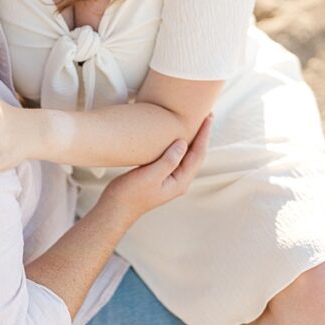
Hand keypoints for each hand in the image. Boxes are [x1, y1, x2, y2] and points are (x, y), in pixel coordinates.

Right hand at [98, 114, 212, 222]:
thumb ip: (168, 161)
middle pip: (195, 154)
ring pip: (185, 155)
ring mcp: (169, 178)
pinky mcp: (158, 175)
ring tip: (193, 123)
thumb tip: (183, 143)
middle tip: (206, 116)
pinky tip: (173, 138)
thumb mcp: (150, 176)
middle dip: (201, 135)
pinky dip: (176, 145)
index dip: (203, 135)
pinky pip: (173, 157)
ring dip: (190, 139)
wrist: (116, 208)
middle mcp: (178, 180)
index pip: (197, 154)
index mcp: (180, 181)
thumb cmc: (131, 194)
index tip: (208, 117)